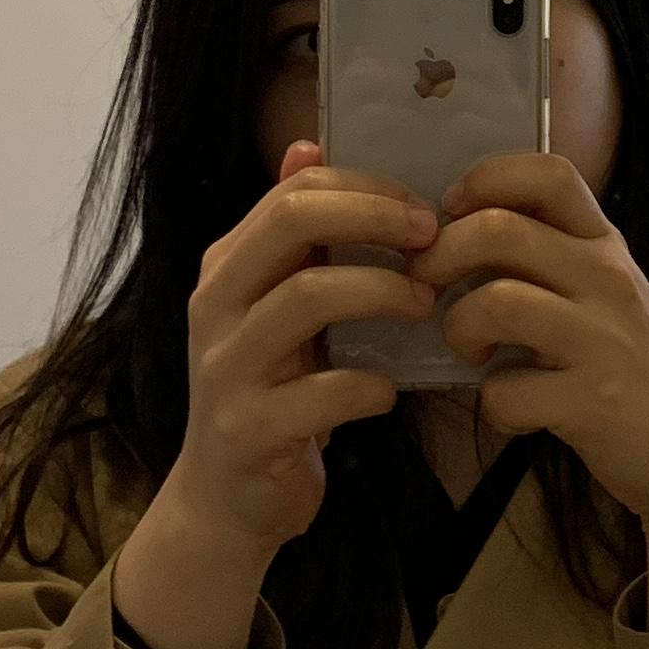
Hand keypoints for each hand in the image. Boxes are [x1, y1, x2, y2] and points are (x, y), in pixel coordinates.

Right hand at [116, 142, 431, 648]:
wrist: (228, 502)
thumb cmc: (272, 391)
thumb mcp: (274, 307)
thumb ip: (293, 236)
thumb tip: (308, 146)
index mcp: (227, 267)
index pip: (293, 195)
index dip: (364, 190)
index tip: (428, 208)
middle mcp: (214, 306)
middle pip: (290, 226)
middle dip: (372, 218)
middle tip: (433, 235)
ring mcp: (225, 369)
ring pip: (304, 300)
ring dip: (379, 292)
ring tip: (425, 304)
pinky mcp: (248, 431)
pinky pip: (318, 394)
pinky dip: (367, 385)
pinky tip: (393, 388)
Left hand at [412, 154, 648, 625]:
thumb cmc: (630, 368)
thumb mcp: (604, 294)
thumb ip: (549, 258)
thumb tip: (454, 234)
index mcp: (605, 245)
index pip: (548, 173)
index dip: (484, 180)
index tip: (453, 215)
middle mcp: (608, 279)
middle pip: (500, 229)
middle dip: (440, 256)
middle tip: (429, 288)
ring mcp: (604, 339)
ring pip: (497, 302)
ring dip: (459, 327)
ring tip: (472, 349)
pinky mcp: (593, 401)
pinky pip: (507, 391)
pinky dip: (494, 404)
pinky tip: (513, 408)